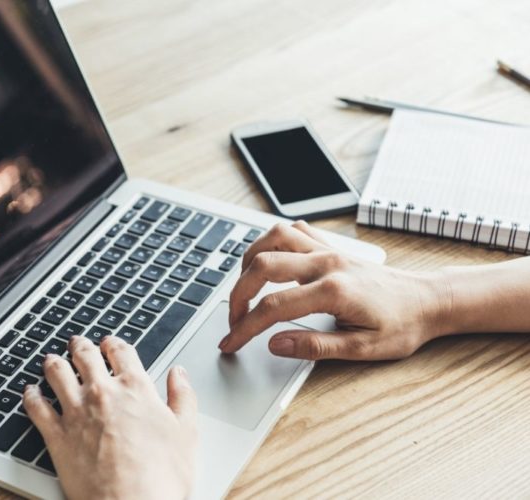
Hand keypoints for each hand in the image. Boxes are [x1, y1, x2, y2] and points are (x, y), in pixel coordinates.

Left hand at [23, 336, 197, 499]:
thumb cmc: (160, 476)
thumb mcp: (186, 432)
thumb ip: (183, 397)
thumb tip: (179, 374)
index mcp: (135, 388)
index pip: (121, 352)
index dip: (114, 343)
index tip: (110, 342)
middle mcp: (102, 393)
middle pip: (85, 357)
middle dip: (80, 347)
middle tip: (77, 343)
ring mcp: (76, 413)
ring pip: (57, 374)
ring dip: (54, 363)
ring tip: (51, 359)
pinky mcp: (57, 437)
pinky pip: (37, 408)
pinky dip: (31, 396)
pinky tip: (30, 392)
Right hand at [220, 221, 449, 359]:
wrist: (428, 301)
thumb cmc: (402, 325)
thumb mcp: (362, 349)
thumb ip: (315, 346)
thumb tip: (275, 344)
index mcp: (333, 291)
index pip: (273, 307)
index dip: (244, 328)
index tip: (230, 343)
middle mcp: (327, 263)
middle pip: (263, 266)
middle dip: (238, 294)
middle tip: (234, 320)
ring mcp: (328, 250)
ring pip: (274, 238)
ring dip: (249, 260)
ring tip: (244, 287)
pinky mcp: (331, 246)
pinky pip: (293, 231)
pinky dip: (272, 242)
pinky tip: (268, 261)